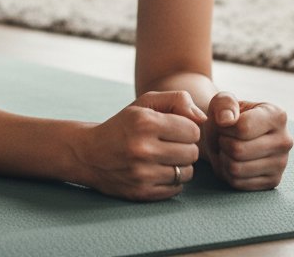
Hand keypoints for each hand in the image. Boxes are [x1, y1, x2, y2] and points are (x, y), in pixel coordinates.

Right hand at [77, 90, 206, 200]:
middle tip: (171, 143)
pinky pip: (176, 189)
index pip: (192, 130)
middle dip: (186, 147)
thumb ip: (177, 100)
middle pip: (192, 152)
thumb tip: (202, 118)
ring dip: (180, 164)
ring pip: (187, 172)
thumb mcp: (145, 103)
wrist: (90, 153)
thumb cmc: (124, 124)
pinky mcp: (141, 193)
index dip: (188, 128)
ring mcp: (142, 174)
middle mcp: (143, 149)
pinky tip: (159, 170)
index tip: (176, 128)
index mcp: (145, 122)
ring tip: (165, 157)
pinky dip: (173, 181)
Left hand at [202, 92, 292, 191]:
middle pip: (238, 150)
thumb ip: (224, 103)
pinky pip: (238, 183)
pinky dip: (228, 173)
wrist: (233, 137)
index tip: (225, 123)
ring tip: (228, 148)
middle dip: (223, 143)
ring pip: (236, 168)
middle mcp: (285, 141)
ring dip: (224, 158)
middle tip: (225, 137)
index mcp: (278, 116)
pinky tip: (233, 161)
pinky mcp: (273, 182)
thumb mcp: (223, 102)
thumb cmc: (229, 117)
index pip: (242, 128)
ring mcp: (281, 164)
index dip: (225, 127)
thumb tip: (226, 120)